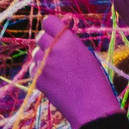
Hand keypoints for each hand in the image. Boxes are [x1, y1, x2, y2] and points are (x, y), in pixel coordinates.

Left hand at [31, 13, 120, 128]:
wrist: (91, 106)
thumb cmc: (95, 80)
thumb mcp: (86, 54)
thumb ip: (71, 42)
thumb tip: (60, 33)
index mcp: (68, 40)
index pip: (48, 21)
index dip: (52, 26)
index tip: (56, 32)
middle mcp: (53, 49)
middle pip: (40, 36)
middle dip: (47, 42)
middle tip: (57, 52)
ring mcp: (43, 64)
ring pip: (36, 53)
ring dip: (43, 57)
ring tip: (58, 69)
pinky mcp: (37, 78)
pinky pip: (34, 68)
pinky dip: (40, 71)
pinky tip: (53, 79)